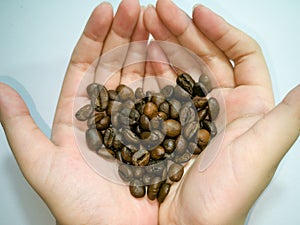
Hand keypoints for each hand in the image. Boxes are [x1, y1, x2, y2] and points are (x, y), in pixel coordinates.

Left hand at [0, 1, 158, 223]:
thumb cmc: (80, 208)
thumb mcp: (43, 165)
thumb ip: (21, 127)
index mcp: (81, 116)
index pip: (87, 66)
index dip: (94, 38)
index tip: (104, 11)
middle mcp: (110, 115)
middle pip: (115, 65)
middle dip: (123, 33)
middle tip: (133, 7)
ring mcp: (137, 121)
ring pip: (139, 76)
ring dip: (144, 47)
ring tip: (152, 21)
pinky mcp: (159, 132)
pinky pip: (161, 98)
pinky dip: (164, 76)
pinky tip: (167, 55)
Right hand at [144, 1, 299, 224]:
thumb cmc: (221, 201)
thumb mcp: (259, 156)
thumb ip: (287, 117)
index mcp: (239, 110)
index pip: (236, 58)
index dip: (220, 31)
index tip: (198, 12)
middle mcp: (208, 108)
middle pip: (198, 57)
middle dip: (179, 29)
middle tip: (159, 9)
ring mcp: (177, 115)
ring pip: (169, 68)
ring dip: (156, 42)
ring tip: (140, 21)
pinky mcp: (151, 125)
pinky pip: (145, 89)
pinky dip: (137, 69)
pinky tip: (133, 53)